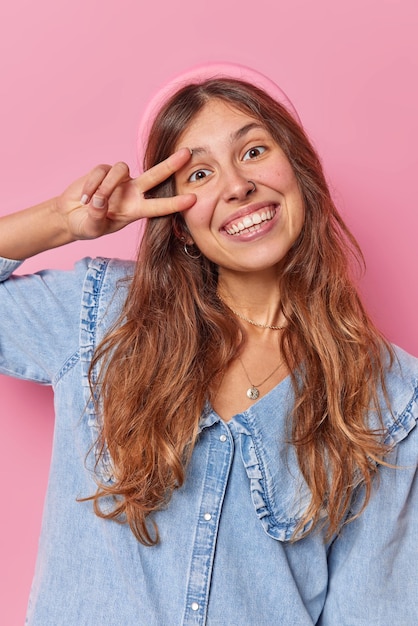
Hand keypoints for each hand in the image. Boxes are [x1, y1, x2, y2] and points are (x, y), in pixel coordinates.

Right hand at [56, 148, 195, 239]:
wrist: (70, 217)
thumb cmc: (86, 225)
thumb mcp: (92, 228)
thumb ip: (97, 217)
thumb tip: (100, 200)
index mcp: (135, 210)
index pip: (159, 206)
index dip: (175, 203)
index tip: (193, 200)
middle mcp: (132, 193)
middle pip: (155, 176)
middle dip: (171, 165)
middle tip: (187, 154)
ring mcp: (119, 180)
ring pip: (121, 170)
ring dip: (106, 185)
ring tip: (91, 202)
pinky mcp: (103, 171)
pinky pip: (101, 171)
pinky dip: (91, 184)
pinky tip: (84, 198)